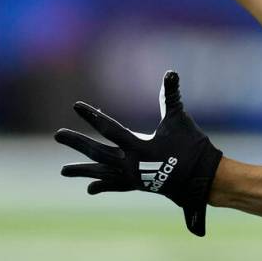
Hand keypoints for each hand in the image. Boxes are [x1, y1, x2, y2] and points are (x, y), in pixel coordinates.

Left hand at [55, 70, 221, 236]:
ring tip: (63, 170)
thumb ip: (171, 96)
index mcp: (139, 147)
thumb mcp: (179, 119)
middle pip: (98, 153)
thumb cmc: (192, 145)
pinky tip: (89, 188)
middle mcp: (131, 165)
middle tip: (58, 135)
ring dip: (82, 170)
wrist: (203, 178)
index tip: (76, 106)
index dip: (92, 116)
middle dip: (77, 143)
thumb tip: (171, 72)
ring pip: (102, 173)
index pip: (110, 128)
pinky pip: (114, 185)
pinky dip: (102, 184)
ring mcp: (133, 177)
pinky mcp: (137, 185)